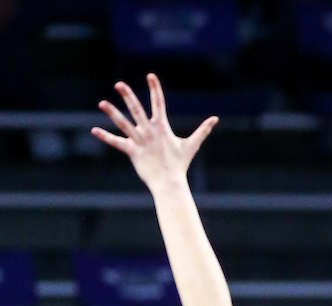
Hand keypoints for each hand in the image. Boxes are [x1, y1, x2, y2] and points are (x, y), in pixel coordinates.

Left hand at [91, 74, 217, 192]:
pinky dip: (105, 136)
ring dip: (112, 112)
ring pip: (123, 123)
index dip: (155, 88)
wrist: (170, 182)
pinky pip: (117, 142)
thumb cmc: (180, 163)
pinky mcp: (132, 151)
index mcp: (162, 127)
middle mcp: (149, 131)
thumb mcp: (192, 145)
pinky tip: (94, 130)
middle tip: (119, 84)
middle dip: (128, 96)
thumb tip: (215, 119)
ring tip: (102, 103)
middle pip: (137, 109)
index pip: (158, 103)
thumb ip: (202, 130)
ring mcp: (139, 141)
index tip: (150, 76)